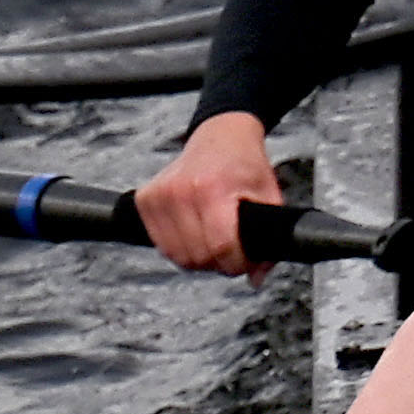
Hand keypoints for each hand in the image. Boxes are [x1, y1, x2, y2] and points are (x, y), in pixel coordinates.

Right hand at [137, 116, 287, 279]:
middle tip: (230, 249)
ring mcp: (159, 194)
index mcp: (213, 188)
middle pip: (198, 256)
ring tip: (213, 241)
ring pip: (176, 256)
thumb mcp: (268, 197)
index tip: (245, 259)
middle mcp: (180, 191)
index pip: (221, 246)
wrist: (220, 135)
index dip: (237, 262)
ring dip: (198, 259)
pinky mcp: (145, 199)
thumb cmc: (245, 166)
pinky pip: (161, 245)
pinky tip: (194, 234)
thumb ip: (269, 240)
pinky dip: (179, 248)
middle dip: (219, 262)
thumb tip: (256, 278)